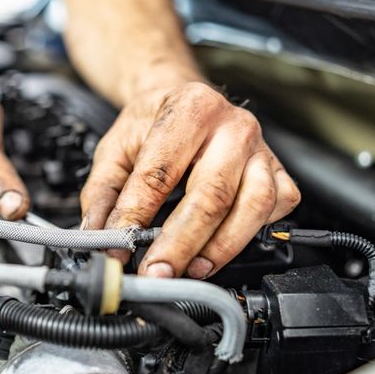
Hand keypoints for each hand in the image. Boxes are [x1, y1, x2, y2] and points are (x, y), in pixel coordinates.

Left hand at [81, 82, 299, 277]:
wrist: (185, 100)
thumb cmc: (153, 124)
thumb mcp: (115, 149)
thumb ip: (102, 195)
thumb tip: (96, 238)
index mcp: (189, 109)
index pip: (160, 173)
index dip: (136, 216)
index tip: (120, 247)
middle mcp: (233, 126)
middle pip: (212, 195)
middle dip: (181, 244)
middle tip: (156, 273)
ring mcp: (261, 149)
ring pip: (253, 206)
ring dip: (221, 247)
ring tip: (191, 269)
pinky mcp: (278, 171)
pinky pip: (276, 208)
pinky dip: (252, 234)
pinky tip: (222, 247)